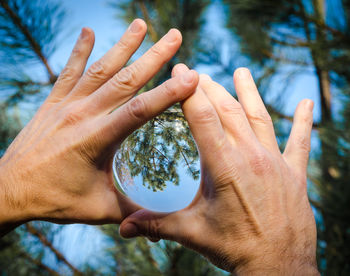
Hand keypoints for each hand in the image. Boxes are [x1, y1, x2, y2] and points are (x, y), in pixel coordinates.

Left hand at [0, 19, 198, 235]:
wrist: (8, 191)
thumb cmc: (54, 200)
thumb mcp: (99, 210)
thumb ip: (132, 210)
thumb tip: (159, 221)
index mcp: (97, 140)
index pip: (139, 110)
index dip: (167, 93)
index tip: (190, 76)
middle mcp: (83, 115)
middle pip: (124, 80)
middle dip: (153, 57)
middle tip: (174, 36)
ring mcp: (66, 105)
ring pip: (100, 69)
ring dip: (122, 46)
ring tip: (141, 24)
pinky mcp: (53, 103)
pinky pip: (68, 72)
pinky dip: (79, 51)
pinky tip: (88, 32)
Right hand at [120, 65, 317, 274]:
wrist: (278, 267)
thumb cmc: (234, 248)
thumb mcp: (191, 233)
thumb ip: (155, 225)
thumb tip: (122, 227)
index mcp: (224, 167)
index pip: (204, 117)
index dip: (190, 91)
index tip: (181, 70)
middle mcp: (250, 157)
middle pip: (229, 110)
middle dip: (211, 88)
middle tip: (198, 73)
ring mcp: (275, 163)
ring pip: (260, 118)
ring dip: (249, 93)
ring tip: (241, 71)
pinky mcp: (293, 174)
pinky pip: (300, 142)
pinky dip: (303, 121)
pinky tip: (306, 103)